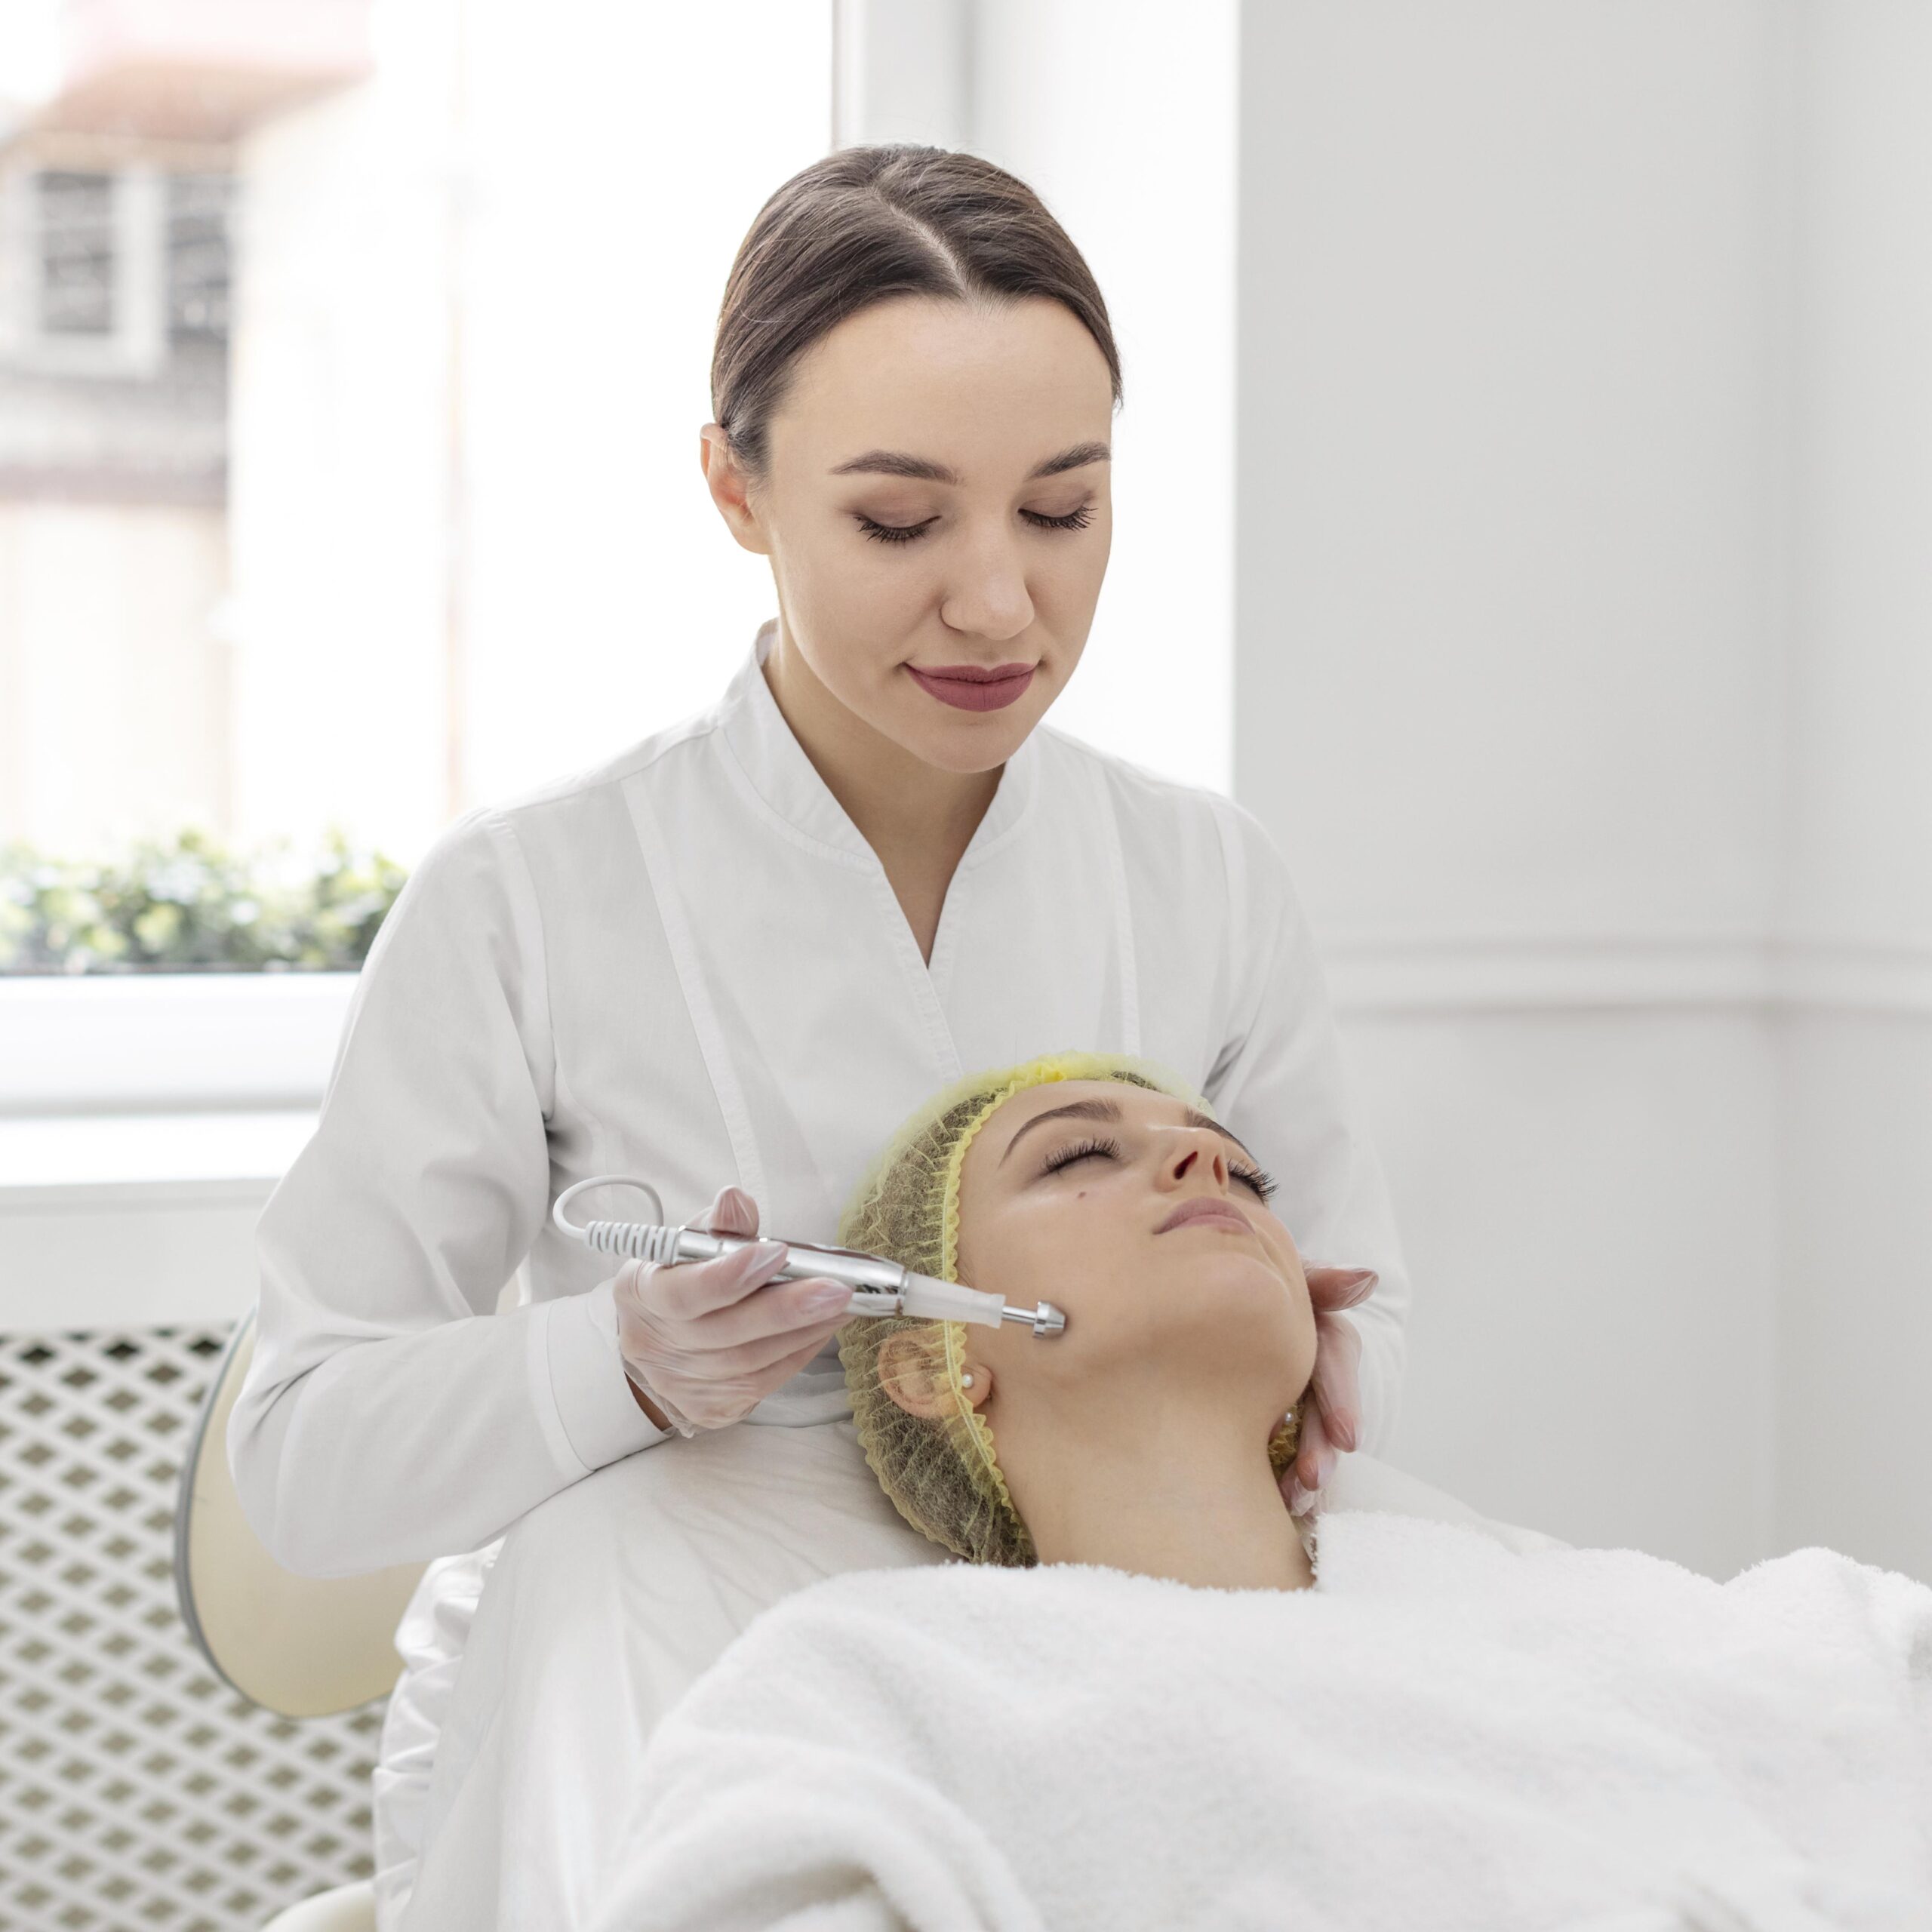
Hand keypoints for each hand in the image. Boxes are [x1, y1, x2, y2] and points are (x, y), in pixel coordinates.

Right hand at [611, 1185, 852, 1435]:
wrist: (659, 1338)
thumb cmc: (682, 1278)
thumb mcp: (689, 1243)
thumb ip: (718, 1224)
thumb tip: (735, 1200)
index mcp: (640, 1292)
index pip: (682, 1292)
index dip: (730, 1276)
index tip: (778, 1252)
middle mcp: (653, 1345)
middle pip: (725, 1334)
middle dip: (786, 1310)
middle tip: (837, 1288)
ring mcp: (679, 1384)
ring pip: (750, 1363)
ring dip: (803, 1331)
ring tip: (842, 1303)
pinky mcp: (709, 1408)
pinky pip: (763, 1382)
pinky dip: (799, 1353)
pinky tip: (824, 1328)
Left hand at [1278, 1264, 1377, 1516]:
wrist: (1247, 1298)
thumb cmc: (1269, 1282)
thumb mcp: (1295, 1276)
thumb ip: (1323, 1279)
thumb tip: (1367, 1279)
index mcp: (1325, 1332)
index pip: (1338, 1360)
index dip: (1342, 1399)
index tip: (1348, 1439)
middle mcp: (1320, 1368)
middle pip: (1326, 1410)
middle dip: (1321, 1447)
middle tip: (1313, 1480)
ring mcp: (1302, 1396)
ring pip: (1309, 1435)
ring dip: (1305, 1469)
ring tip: (1292, 1501)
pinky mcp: (1279, 1416)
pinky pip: (1283, 1445)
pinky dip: (1283, 1472)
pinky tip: (1276, 1500)